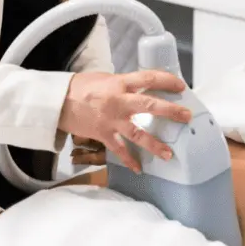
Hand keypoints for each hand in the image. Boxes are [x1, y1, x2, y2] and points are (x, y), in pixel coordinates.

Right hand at [58, 70, 191, 172]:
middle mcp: (119, 101)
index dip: (167, 80)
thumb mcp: (106, 77)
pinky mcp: (103, 134)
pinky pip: (118, 150)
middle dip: (170, 111)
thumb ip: (125, 83)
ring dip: (154, 144)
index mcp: (120, 83)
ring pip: (137, 133)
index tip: (181, 86)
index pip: (149, 78)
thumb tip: (143, 86)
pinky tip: (139, 168)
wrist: (57, 102)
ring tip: (169, 153)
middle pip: (149, 105)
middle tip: (187, 116)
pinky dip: (129, 160)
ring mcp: (111, 120)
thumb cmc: (82, 86)